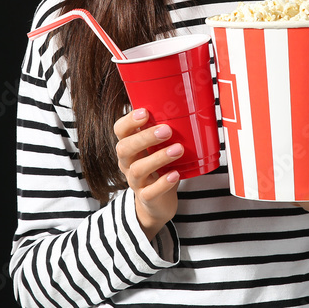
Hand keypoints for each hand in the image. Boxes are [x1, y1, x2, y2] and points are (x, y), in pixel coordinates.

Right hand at [114, 108, 182, 239]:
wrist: (157, 202)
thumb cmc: (159, 167)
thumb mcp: (158, 148)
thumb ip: (165, 131)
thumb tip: (188, 106)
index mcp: (130, 146)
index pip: (120, 131)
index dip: (129, 121)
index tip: (145, 112)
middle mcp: (128, 162)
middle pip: (125, 148)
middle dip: (145, 137)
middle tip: (167, 130)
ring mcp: (135, 181)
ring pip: (138, 169)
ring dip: (158, 158)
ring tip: (178, 150)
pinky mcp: (146, 198)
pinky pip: (150, 192)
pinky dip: (163, 183)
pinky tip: (175, 174)